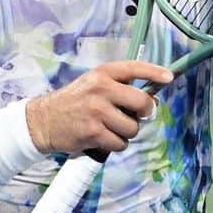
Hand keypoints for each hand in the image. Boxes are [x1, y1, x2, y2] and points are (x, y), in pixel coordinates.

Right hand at [25, 60, 173, 155]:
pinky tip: (102, 139)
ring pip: (133, 128)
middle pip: (142, 103)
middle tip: (135, 117)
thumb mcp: (95, 87)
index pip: (134, 68)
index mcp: (102, 74)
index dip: (154, 72)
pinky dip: (115, 145)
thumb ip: (121, 90)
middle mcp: (100, 88)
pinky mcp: (93, 132)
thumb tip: (154, 102)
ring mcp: (97, 111)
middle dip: (144, 114)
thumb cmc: (75, 103)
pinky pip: (120, 143)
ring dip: (126, 133)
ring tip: (110, 129)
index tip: (169, 77)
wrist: (43, 121)